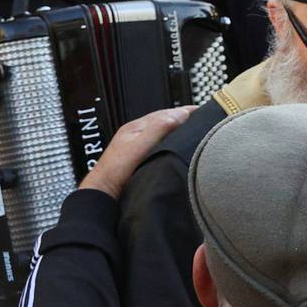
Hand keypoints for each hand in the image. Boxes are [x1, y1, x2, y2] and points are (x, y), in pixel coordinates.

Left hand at [78, 106, 193, 198]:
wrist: (102, 195)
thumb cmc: (115, 171)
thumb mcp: (139, 145)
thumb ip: (159, 128)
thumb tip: (182, 114)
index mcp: (135, 127)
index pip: (165, 113)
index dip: (185, 111)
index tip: (203, 110)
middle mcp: (136, 135)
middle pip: (164, 123)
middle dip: (183, 121)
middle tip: (203, 121)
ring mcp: (137, 148)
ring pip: (163, 136)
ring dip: (178, 134)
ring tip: (195, 135)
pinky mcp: (140, 161)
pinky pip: (161, 147)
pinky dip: (172, 145)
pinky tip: (179, 152)